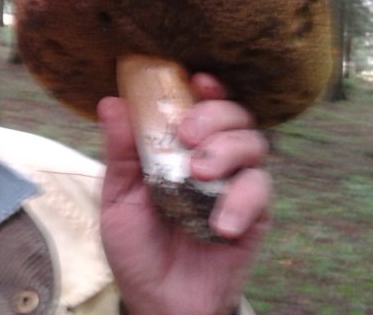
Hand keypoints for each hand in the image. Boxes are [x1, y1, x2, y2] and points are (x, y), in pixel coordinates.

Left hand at [98, 73, 271, 314]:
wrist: (158, 302)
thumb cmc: (137, 246)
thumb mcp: (118, 198)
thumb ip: (120, 153)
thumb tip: (111, 102)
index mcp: (179, 147)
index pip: (202, 103)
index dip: (206, 86)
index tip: (198, 79)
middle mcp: (213, 158)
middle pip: (234, 114)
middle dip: (214, 115)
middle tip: (188, 135)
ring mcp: (235, 186)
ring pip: (254, 144)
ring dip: (228, 150)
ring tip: (200, 172)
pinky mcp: (254, 217)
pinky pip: (261, 192)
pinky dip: (243, 200)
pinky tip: (219, 223)